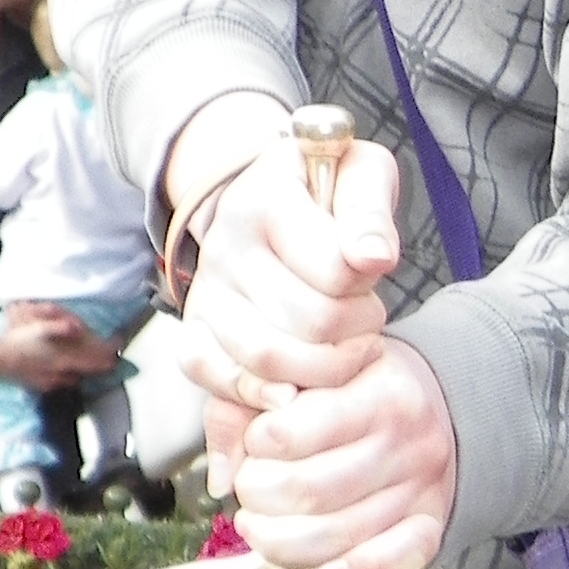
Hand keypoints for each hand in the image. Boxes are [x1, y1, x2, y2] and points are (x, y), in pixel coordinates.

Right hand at [0, 302, 117, 389]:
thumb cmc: (17, 341)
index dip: (108, 355)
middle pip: (89, 372)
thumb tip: (77, 327)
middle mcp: (61, 374)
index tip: (118, 350)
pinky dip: (71, 379)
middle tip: (110, 360)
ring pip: (77, 379)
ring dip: (86, 372)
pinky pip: (63, 384)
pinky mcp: (41, 386)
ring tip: (94, 366)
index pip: (94, 361)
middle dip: (101, 365)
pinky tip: (69, 374)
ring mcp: (51, 382)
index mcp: (63, 360)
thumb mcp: (38, 328)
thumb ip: (59, 328)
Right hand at [172, 118, 403, 415]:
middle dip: (358, 330)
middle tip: (367, 317)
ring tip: (345, 346)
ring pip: (269, 360)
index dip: (368, 283)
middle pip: (311, 322)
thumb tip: (374, 258)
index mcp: (264, 201)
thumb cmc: (326, 188)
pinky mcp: (194, 329)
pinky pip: (216, 377)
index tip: (370, 271)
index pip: (336, 270)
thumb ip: (370, 212)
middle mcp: (225, 247)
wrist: (267, 196)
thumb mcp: (360, 173)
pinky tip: (298, 386)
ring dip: (327, 368)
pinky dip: (262, 394)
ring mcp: (206, 292)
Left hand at [228, 335, 457, 568]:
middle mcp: (409, 440)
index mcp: (381, 392)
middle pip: (308, 490)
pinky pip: (396, 560)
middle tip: (250, 485)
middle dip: (257, 495)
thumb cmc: (357, 384)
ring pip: (338, 535)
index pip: (292, 432)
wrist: (437, 397)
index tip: (255, 440)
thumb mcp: (308, 367)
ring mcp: (424, 487)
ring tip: (261, 524)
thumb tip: (224, 475)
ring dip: (281, 540)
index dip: (255, 444)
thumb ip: (251, 402)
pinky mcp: (432, 523)